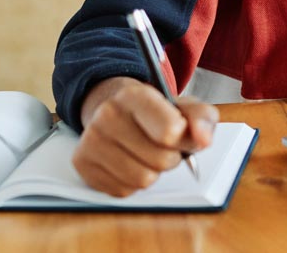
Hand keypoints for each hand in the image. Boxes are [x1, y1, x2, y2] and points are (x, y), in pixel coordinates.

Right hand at [72, 76, 218, 196]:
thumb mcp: (183, 105)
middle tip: (167, 145)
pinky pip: (123, 190)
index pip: (169, 131)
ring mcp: (91, 141)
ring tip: (149, 153)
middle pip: (160, 160)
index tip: (183, 134)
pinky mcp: (82, 165)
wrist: (113, 107)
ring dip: (154, 172)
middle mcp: (108, 116)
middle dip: (172, 157)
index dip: (184, 140)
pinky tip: (131, 161)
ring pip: (142, 180)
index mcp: (135, 96)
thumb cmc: (155, 109)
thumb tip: (203, 140)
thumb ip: (202, 117)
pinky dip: (133, 182)